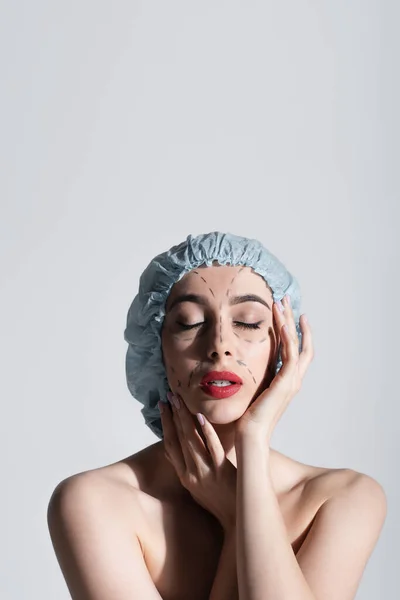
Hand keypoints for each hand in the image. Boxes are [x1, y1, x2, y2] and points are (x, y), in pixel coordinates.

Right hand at [159, 393, 236, 531]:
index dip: (165, 424)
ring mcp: (206, 472)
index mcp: (185, 477)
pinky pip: (212, 448)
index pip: (170, 445)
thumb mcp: (195, 488)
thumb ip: (185, 468)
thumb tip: (172, 450)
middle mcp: (191, 473)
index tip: (162, 406)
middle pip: (178, 439)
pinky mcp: (222, 471)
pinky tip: (201, 417)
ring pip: (191, 441)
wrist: (237, 519)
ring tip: (180, 400)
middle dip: (172, 416)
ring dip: (184, 418)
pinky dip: (206, 432)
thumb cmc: (218, 502)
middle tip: (169, 395)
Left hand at [235, 295, 312, 440]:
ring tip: (281, 302)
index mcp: (286, 380)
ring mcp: (292, 381)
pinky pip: (290, 354)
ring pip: (296, 343)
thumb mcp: (252, 390)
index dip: (293, 329)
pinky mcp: (286, 383)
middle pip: (300, 342)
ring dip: (289, 321)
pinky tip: (283, 323)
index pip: (295, 349)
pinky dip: (289, 337)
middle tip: (287, 298)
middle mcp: (293, 379)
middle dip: (293, 318)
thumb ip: (253, 376)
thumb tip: (242, 362)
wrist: (250, 435)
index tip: (285, 311)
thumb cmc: (247, 416)